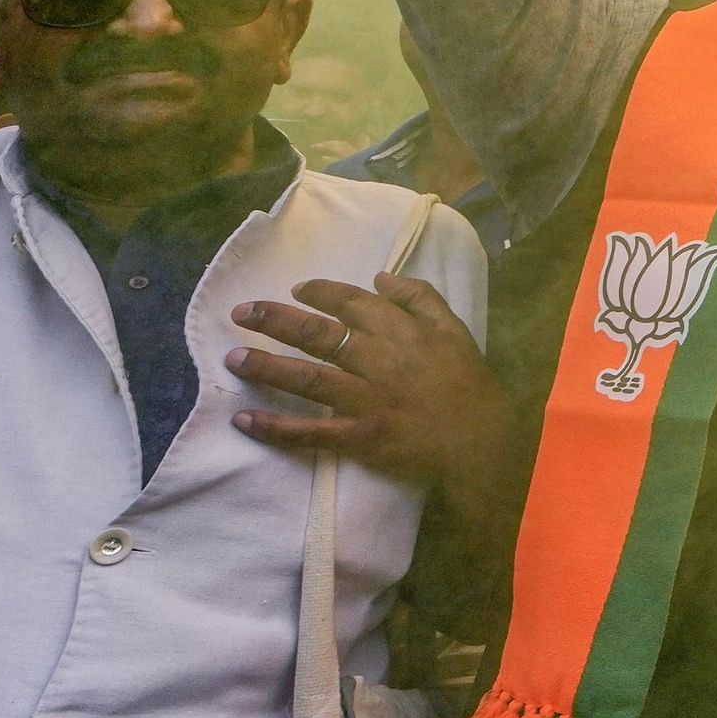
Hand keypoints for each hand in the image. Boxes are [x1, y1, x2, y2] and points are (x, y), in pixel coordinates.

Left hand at [228, 272, 514, 496]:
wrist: (483, 439)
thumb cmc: (469, 382)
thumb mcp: (454, 329)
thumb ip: (420, 298)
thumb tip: (379, 278)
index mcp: (402, 332)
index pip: (352, 304)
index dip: (320, 293)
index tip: (297, 289)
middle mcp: (379, 361)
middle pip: (319, 335)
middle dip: (276, 320)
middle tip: (241, 312)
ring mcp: (367, 401)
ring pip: (308, 378)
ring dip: (267, 367)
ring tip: (233, 358)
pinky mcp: (361, 437)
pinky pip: (312, 433)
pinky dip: (278, 428)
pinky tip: (245, 421)